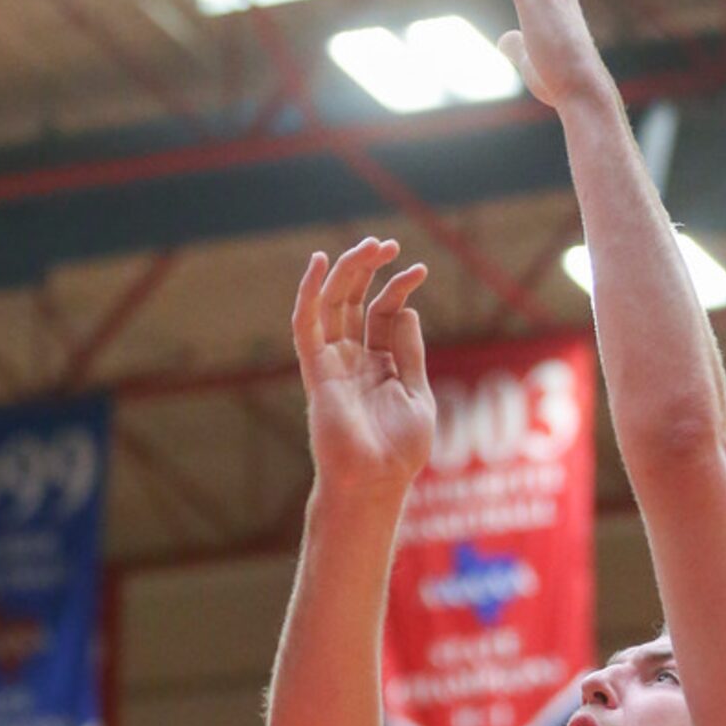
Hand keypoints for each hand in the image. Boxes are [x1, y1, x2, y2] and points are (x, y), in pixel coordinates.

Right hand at [292, 237, 434, 497]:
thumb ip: (410, 353)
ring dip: (347, 271)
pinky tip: (318, 263)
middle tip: (389, 243)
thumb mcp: (417, 395)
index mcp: (379, 364)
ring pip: (331, 305)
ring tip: (371, 245)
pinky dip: (308, 293)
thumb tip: (405, 309)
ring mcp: (332, 363)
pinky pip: (306, 326)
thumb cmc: (399, 452)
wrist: (376, 482)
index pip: (382, 312)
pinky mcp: (316, 371)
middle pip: (354, 301)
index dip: (399, 288)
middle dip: (369, 268)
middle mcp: (353, 359)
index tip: (419, 270)